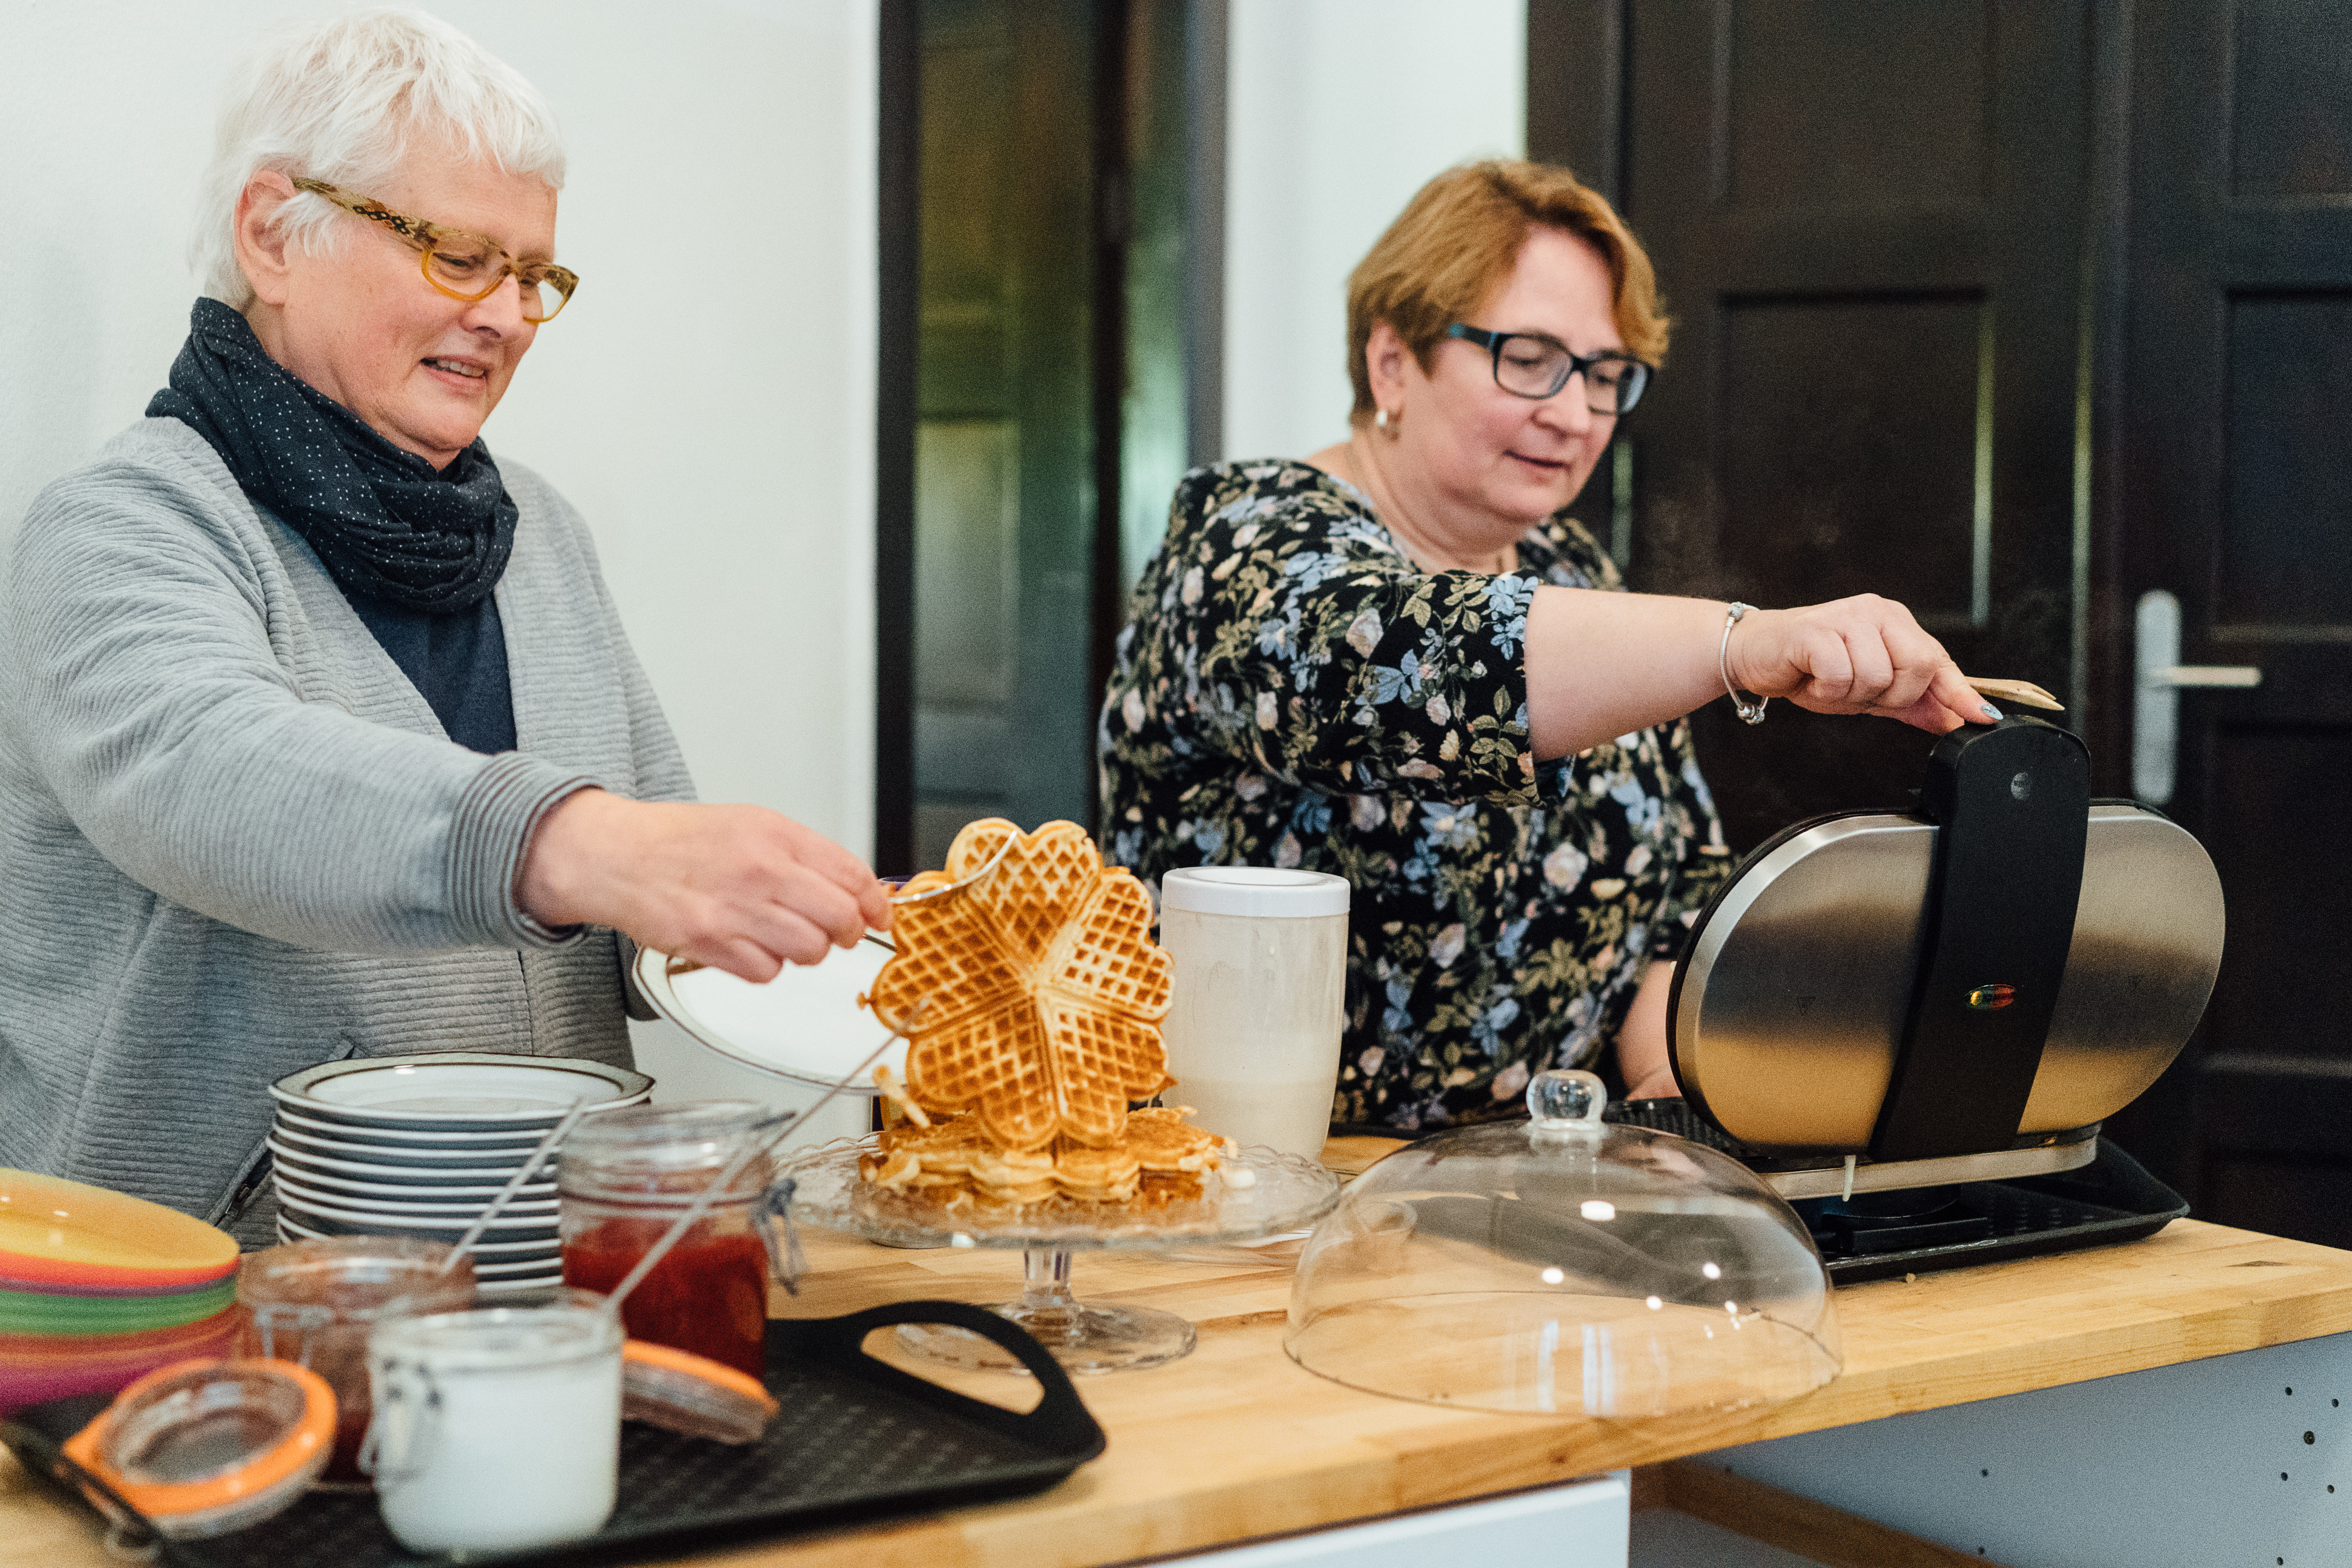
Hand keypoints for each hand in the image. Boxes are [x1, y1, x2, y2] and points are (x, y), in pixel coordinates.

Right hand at [516, 790, 891, 981]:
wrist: (615, 855)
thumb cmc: (679, 841)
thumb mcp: (751, 825)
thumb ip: (804, 854)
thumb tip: (857, 889)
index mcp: (775, 835)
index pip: (851, 874)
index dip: (875, 902)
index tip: (879, 915)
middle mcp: (759, 870)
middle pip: (840, 917)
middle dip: (848, 932)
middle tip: (839, 932)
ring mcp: (734, 909)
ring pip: (810, 951)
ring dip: (807, 951)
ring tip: (785, 936)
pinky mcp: (710, 943)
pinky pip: (767, 972)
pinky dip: (766, 966)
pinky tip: (748, 946)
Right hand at [1726, 595, 1991, 733]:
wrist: (1755, 653)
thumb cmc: (1811, 667)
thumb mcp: (1869, 691)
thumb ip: (1913, 703)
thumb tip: (1956, 718)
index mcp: (1895, 622)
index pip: (1938, 659)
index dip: (1959, 692)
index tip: (1982, 718)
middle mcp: (1875, 613)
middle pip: (1917, 667)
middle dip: (1890, 695)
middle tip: (1858, 692)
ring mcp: (1846, 617)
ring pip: (1876, 677)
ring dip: (1851, 695)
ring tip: (1829, 682)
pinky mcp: (1816, 631)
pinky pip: (1841, 676)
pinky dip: (1826, 690)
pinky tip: (1812, 678)